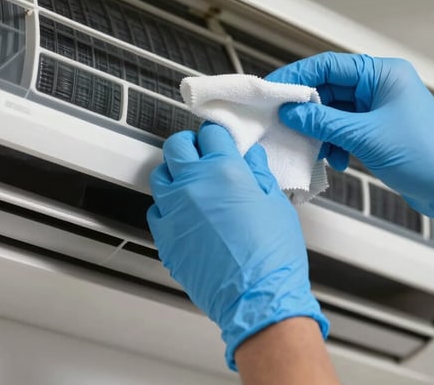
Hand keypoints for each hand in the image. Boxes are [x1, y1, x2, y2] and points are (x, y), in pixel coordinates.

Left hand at [147, 124, 328, 369]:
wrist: (257, 298)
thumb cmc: (272, 256)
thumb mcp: (276, 205)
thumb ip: (259, 174)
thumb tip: (251, 158)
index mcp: (224, 171)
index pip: (211, 134)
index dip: (218, 136)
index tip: (222, 142)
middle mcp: (193, 185)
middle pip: (177, 147)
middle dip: (190, 145)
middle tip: (202, 153)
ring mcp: (174, 211)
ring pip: (160, 175)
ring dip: (174, 173)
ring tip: (190, 183)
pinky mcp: (165, 237)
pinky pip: (156, 210)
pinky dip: (167, 207)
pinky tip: (184, 214)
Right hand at [266, 52, 433, 248]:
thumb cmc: (424, 157)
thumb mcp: (364, 137)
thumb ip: (323, 121)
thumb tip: (290, 111)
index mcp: (383, 74)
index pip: (328, 65)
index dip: (297, 76)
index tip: (272, 90)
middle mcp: (381, 86)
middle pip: (330, 89)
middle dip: (308, 109)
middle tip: (284, 123)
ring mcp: (381, 108)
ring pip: (336, 112)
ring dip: (321, 131)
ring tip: (315, 148)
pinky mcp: (380, 130)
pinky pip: (346, 129)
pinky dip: (336, 143)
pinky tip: (338, 159)